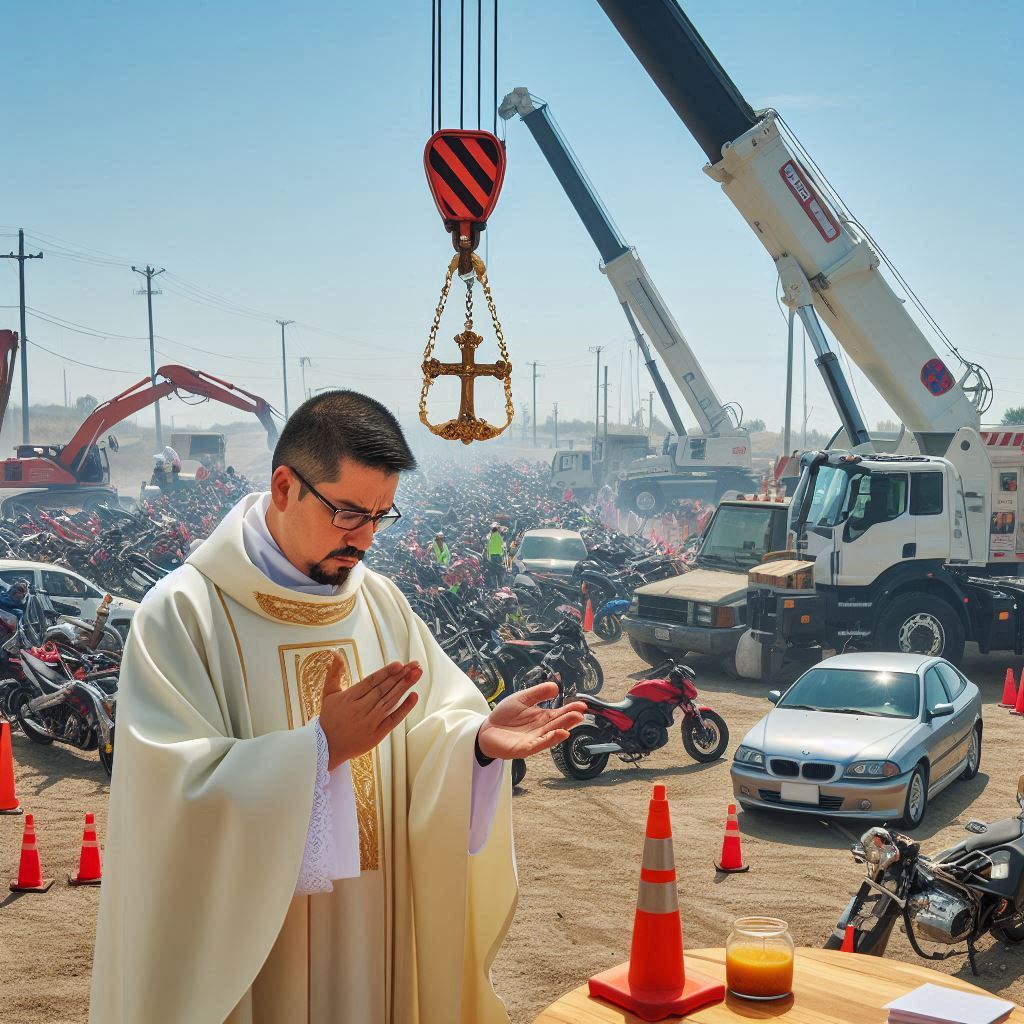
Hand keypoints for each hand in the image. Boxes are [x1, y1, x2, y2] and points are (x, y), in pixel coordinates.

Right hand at [320, 655, 420, 770]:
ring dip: (405, 687)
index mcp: (349, 698)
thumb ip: (334, 674)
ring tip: (417, 674)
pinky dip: (404, 708)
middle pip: (384, 689)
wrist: (327, 748)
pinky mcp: (377, 734)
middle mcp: (360, 709)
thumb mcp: (328, 694)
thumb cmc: (329, 718)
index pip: (371, 682)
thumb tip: (336, 654)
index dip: (386, 672)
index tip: (399, 664)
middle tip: (415, 664)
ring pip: (390, 701)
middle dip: (401, 676)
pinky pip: (393, 719)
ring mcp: (370, 722)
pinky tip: (414, 696)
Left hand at [477, 683, 586, 760]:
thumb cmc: (505, 715)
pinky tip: (560, 733)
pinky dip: (550, 739)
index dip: (571, 709)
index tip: (582, 705)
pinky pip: (539, 744)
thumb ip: (538, 693)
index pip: (560, 713)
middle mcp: (541, 729)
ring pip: (551, 734)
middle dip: (570, 718)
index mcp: (542, 717)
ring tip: (575, 720)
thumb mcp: (522, 698)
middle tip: (581, 712)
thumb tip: (556, 686)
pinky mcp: (524, 748)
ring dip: (563, 727)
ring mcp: (534, 739)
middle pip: (558, 723)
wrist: (485, 729)